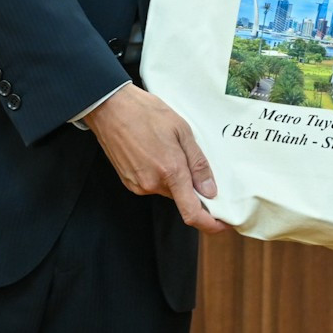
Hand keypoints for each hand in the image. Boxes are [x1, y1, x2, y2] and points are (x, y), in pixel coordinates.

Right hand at [84, 84, 228, 232]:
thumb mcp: (182, 130)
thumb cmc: (146, 113)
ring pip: (167, 190)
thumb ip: (197, 163)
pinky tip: (155, 152)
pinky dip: (159, 174)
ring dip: (174, 178)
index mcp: (170, 171)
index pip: (192, 213)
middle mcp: (152, 184)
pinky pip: (152, 184)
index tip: (222, 224)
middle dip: (191, 187)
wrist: (110, 108)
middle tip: (191, 160)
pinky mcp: (128, 181)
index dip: (210, 224)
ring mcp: (138, 185)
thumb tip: (210, 191)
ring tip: (169, 148)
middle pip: (181, 198)